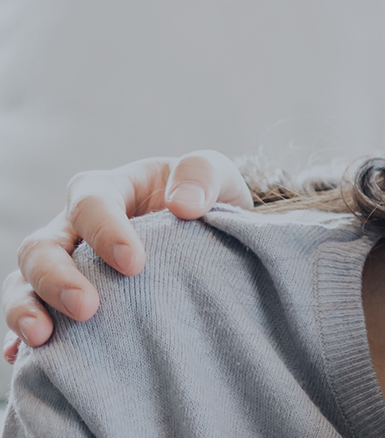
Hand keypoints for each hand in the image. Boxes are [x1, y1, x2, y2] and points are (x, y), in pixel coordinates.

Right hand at [3, 151, 252, 360]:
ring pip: (24, 282)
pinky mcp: (62, 300)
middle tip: (86, 309)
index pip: (91, 203)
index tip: (134, 264)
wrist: (209, 231)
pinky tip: (25, 356)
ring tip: (42, 337)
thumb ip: (204, 175)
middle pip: (42, 246)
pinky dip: (20, 334)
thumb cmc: (204, 200)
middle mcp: (74, 227)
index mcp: (109, 190)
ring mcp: (63, 264)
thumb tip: (185, 203)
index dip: (105, 231)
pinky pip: (30, 315)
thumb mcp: (217, 177)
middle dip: (56, 278)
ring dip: (25, 308)